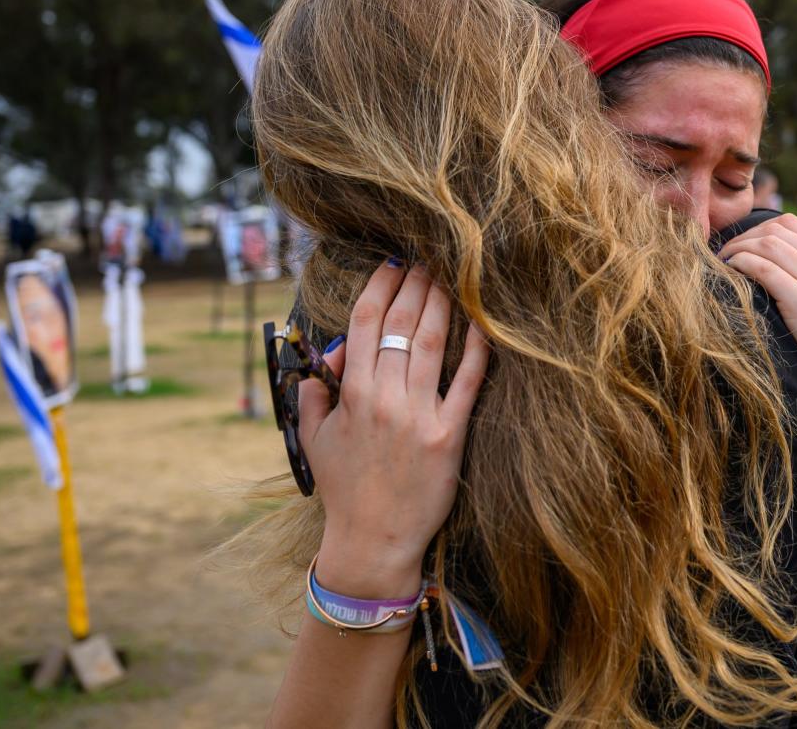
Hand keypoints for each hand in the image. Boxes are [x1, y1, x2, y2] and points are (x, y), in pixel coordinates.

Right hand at [297, 262, 489, 597]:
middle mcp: (384, 398)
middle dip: (415, 284)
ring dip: (442, 303)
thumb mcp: (315, 438)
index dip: (380, 285)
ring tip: (451, 275)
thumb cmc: (344, 489)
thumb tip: (330, 352)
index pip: (364, 322)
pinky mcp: (449, 436)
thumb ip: (314, 392)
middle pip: (401, 323)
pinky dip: (475, 350)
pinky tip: (482, 324)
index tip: (392, 263)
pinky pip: (466, 383)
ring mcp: (418, 415)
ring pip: (431, 344)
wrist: (372, 541)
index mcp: (351, 394)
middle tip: (429, 255)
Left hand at [718, 214, 796, 434]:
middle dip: (743, 237)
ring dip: (737, 248)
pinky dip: (741, 263)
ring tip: (721, 264)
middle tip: (723, 254)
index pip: (791, 224)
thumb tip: (796, 268)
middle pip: (776, 230)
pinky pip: (765, 268)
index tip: (739, 246)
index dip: (757, 230)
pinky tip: (729, 272)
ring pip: (769, 244)